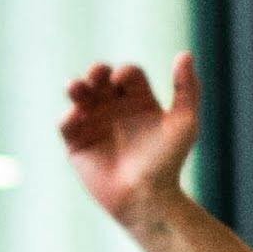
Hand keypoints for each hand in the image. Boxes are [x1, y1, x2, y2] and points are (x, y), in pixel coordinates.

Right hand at [57, 53, 204, 234]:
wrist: (147, 197)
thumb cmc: (169, 162)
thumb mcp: (184, 122)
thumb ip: (187, 88)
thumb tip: (185, 54)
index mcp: (140, 102)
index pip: (128, 74)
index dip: (124, 73)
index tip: (123, 82)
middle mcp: (115, 110)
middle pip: (100, 80)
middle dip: (96, 72)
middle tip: (96, 74)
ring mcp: (95, 126)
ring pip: (79, 97)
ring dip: (75, 87)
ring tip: (75, 86)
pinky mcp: (77, 145)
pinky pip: (66, 125)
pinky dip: (67, 118)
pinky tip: (75, 116)